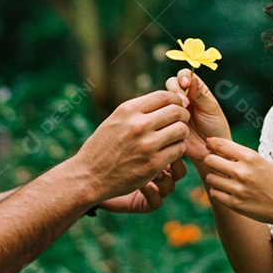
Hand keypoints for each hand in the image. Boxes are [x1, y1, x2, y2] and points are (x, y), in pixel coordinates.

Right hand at [75, 90, 189, 203]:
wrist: (90, 176)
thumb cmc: (103, 147)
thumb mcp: (115, 120)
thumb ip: (138, 110)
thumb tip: (167, 101)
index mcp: (128, 110)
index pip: (164, 96)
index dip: (176, 99)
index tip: (178, 105)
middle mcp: (138, 125)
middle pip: (176, 111)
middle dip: (183, 115)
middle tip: (181, 121)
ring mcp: (147, 145)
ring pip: (181, 130)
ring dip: (182, 133)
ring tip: (175, 137)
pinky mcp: (153, 164)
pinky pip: (179, 150)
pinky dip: (178, 149)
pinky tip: (171, 151)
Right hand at [165, 69, 230, 163]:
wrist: (210, 151)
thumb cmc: (216, 129)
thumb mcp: (211, 109)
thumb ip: (201, 95)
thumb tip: (190, 79)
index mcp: (196, 90)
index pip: (185, 75)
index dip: (183, 77)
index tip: (186, 84)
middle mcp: (183, 97)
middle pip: (171, 83)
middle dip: (175, 89)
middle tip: (186, 103)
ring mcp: (173, 109)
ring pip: (164, 98)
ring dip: (171, 103)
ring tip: (183, 115)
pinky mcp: (166, 120)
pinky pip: (160, 113)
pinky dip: (165, 115)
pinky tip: (175, 123)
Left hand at [203, 137, 272, 226]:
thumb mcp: (260, 161)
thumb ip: (239, 155)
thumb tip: (211, 145)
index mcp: (250, 157)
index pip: (220, 144)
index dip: (212, 144)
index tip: (211, 146)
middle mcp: (242, 172)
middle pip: (209, 160)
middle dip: (211, 160)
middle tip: (218, 164)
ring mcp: (238, 189)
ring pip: (210, 177)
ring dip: (215, 177)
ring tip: (226, 179)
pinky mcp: (235, 204)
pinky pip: (214, 193)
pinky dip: (218, 191)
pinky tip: (228, 190)